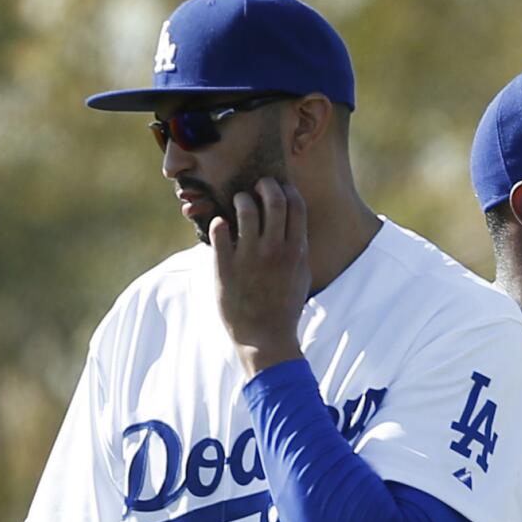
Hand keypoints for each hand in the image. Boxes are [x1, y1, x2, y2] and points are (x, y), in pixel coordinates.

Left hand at [209, 178, 311, 376]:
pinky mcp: (225, 266)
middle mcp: (275, 250)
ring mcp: (249, 257)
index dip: (287, 189)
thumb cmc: (285, 307)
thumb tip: (295, 226)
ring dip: (241, 199)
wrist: (265, 337)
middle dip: (265, 185)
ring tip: (238, 202)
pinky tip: (221, 225)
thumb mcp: (301, 276)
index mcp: (296, 251)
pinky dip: (219, 222)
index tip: (279, 188)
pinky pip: (219, 230)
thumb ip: (298, 249)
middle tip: (257, 185)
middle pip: (274, 199)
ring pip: (246, 208)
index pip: (296, 205)